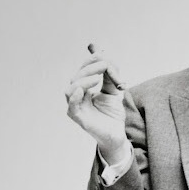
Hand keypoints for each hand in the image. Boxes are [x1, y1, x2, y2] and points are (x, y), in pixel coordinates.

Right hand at [65, 43, 128, 160]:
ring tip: (97, 78)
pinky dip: (74, 96)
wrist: (117, 134)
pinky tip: (82, 89)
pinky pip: (71, 106)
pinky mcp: (79, 118)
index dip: (92, 61)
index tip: (104, 55)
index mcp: (83, 88)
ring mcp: (76, 107)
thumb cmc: (113, 114)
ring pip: (71, 88)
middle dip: (90, 68)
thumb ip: (111, 74)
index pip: (83, 70)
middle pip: (76, 77)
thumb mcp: (114, 90)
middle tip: (104, 65)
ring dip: (84, 79)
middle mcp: (76, 96)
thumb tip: (106, 55)